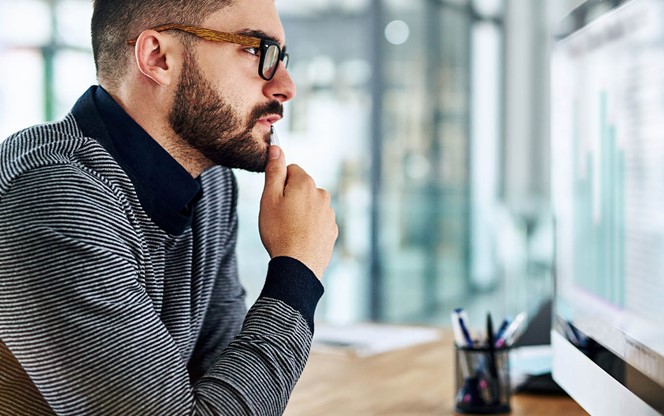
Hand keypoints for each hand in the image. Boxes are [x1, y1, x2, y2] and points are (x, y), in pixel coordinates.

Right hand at [259, 145, 337, 278]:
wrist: (298, 266)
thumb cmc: (279, 232)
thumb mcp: (269, 198)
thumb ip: (274, 171)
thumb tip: (277, 149)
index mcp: (306, 183)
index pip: (291, 170)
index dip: (279, 183)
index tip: (274, 199)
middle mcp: (322, 195)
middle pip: (302, 187)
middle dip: (291, 197)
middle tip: (279, 217)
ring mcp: (329, 213)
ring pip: (310, 205)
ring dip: (301, 212)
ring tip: (289, 230)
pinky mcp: (332, 230)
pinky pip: (318, 222)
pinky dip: (309, 227)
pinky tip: (299, 239)